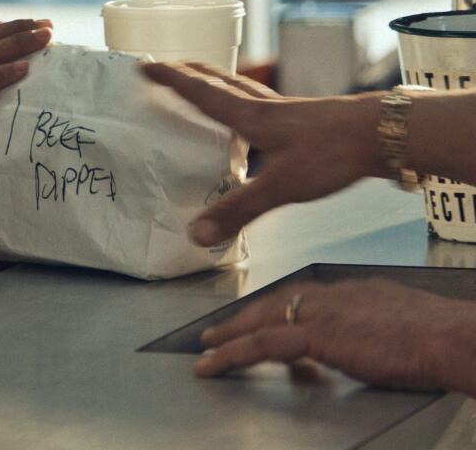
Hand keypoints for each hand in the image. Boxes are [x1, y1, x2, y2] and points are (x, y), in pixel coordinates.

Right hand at [141, 62, 384, 245]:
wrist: (385, 135)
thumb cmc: (334, 153)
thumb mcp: (281, 187)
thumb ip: (238, 210)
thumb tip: (197, 232)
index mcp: (250, 118)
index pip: (200, 92)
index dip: (171, 79)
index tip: (145, 65)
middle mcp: (265, 108)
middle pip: (219, 81)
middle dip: (189, 72)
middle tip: (167, 65)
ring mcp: (287, 111)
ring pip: (242, 89)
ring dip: (217, 81)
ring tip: (204, 82)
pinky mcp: (306, 120)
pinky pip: (264, 103)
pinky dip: (246, 101)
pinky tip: (256, 118)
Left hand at [195, 280, 475, 395]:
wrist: (448, 337)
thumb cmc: (439, 337)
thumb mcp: (404, 324)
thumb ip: (377, 327)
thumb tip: (370, 340)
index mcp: (355, 292)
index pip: (306, 297)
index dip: (280, 307)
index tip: (263, 316)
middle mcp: (333, 295)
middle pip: (276, 302)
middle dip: (246, 317)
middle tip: (219, 330)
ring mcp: (321, 312)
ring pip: (261, 320)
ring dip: (230, 335)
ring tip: (207, 348)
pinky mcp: (314, 334)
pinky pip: (261, 344)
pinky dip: (232, 353)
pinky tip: (214, 363)